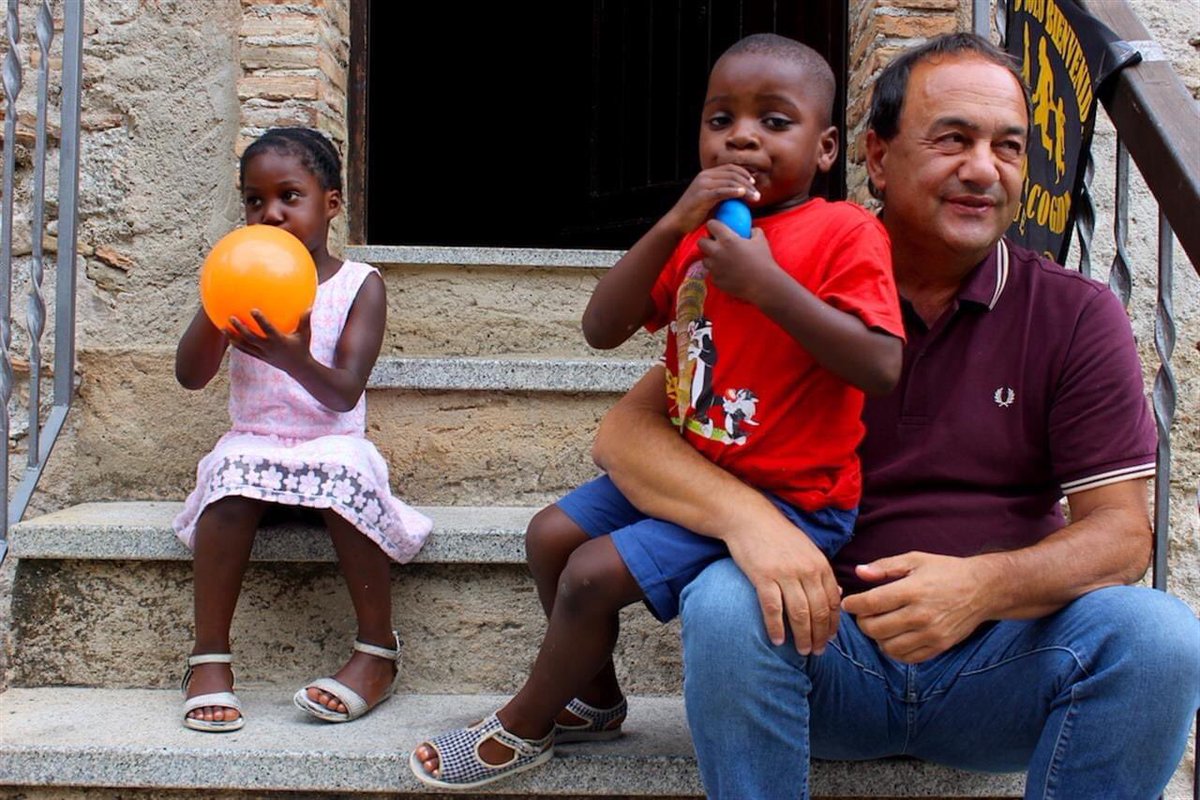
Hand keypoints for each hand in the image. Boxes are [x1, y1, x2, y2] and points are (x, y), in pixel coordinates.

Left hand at [227, 310, 313, 375]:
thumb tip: (309, 306)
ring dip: (233, 336)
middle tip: (231, 318)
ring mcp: (263, 354)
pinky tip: (230, 338)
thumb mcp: (305, 334)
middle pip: (251, 338)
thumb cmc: (302, 348)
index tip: (252, 310)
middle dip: (240, 328)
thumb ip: (305, 320)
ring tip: (223, 328)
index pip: (267, 329)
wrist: (299, 368)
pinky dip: (237, 345)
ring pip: (245, 345)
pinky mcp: (261, 357)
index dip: (260, 320)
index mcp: (279, 340)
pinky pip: (246, 351)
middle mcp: (269, 348)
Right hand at [664, 165, 759, 233]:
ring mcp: (703, 184)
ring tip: (755, 198)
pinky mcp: (702, 195)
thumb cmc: (695, 214)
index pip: (730, 168)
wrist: (677, 222)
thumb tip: (742, 195)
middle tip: (758, 194)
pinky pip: (722, 191)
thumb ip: (724, 194)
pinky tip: (743, 195)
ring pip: (730, 181)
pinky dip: (734, 192)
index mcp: (707, 175)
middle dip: (748, 183)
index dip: (744, 174)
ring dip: (746, 189)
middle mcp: (705, 176)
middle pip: (733, 173)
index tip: (754, 184)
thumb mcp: (711, 200)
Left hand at [696, 223, 781, 304]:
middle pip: (700, 242)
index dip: (714, 225)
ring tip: (722, 261)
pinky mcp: (716, 281)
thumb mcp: (760, 240)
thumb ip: (753, 231)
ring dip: (711, 259)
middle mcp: (717, 252)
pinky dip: (718, 273)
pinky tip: (728, 274)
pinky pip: (712, 274)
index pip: (711, 225)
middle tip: (715, 244)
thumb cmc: (763, 260)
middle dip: (706, 241)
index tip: (717, 229)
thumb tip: (750, 230)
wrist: (763, 284)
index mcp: (727, 240)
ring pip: (705, 260)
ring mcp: (715, 268)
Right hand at [722, 508, 841, 655]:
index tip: (829, 639)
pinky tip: (777, 640)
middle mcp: (807, 570)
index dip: (833, 625)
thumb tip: (837, 595)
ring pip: (800, 614)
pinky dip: (776, 628)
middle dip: (820, 636)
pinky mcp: (763, 576)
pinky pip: (773, 609)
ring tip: (802, 651)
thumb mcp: (807, 550)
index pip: (833, 602)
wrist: (749, 518)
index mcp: (820, 564)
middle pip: (819, 612)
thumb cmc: (779, 535)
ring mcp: (785, 574)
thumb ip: (822, 573)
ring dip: (802, 637)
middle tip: (817, 652)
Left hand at [841, 552, 993, 662]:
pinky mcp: (939, 646)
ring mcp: (931, 634)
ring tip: (879, 625)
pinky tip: (894, 637)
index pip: (871, 603)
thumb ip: (884, 567)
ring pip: (888, 647)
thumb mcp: (915, 559)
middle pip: (875, 628)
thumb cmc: (946, 571)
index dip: (853, 605)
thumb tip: (858, 572)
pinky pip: (907, 658)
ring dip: (877, 638)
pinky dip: (894, 650)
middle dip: (862, 622)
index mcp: (912, 590)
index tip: (848, 603)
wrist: (983, 589)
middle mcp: (921, 615)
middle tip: (863, 614)